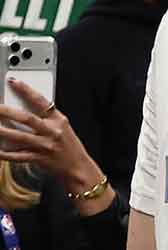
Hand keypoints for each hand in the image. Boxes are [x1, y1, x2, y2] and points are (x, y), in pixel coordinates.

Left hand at [0, 77, 103, 193]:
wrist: (78, 167)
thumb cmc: (69, 145)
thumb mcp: (62, 127)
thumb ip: (45, 117)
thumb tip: (21, 109)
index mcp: (59, 120)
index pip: (41, 101)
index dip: (26, 90)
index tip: (13, 81)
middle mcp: (52, 131)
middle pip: (26, 118)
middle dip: (7, 111)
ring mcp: (45, 146)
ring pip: (19, 136)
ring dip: (1, 131)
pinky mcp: (38, 159)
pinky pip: (18, 155)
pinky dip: (4, 153)